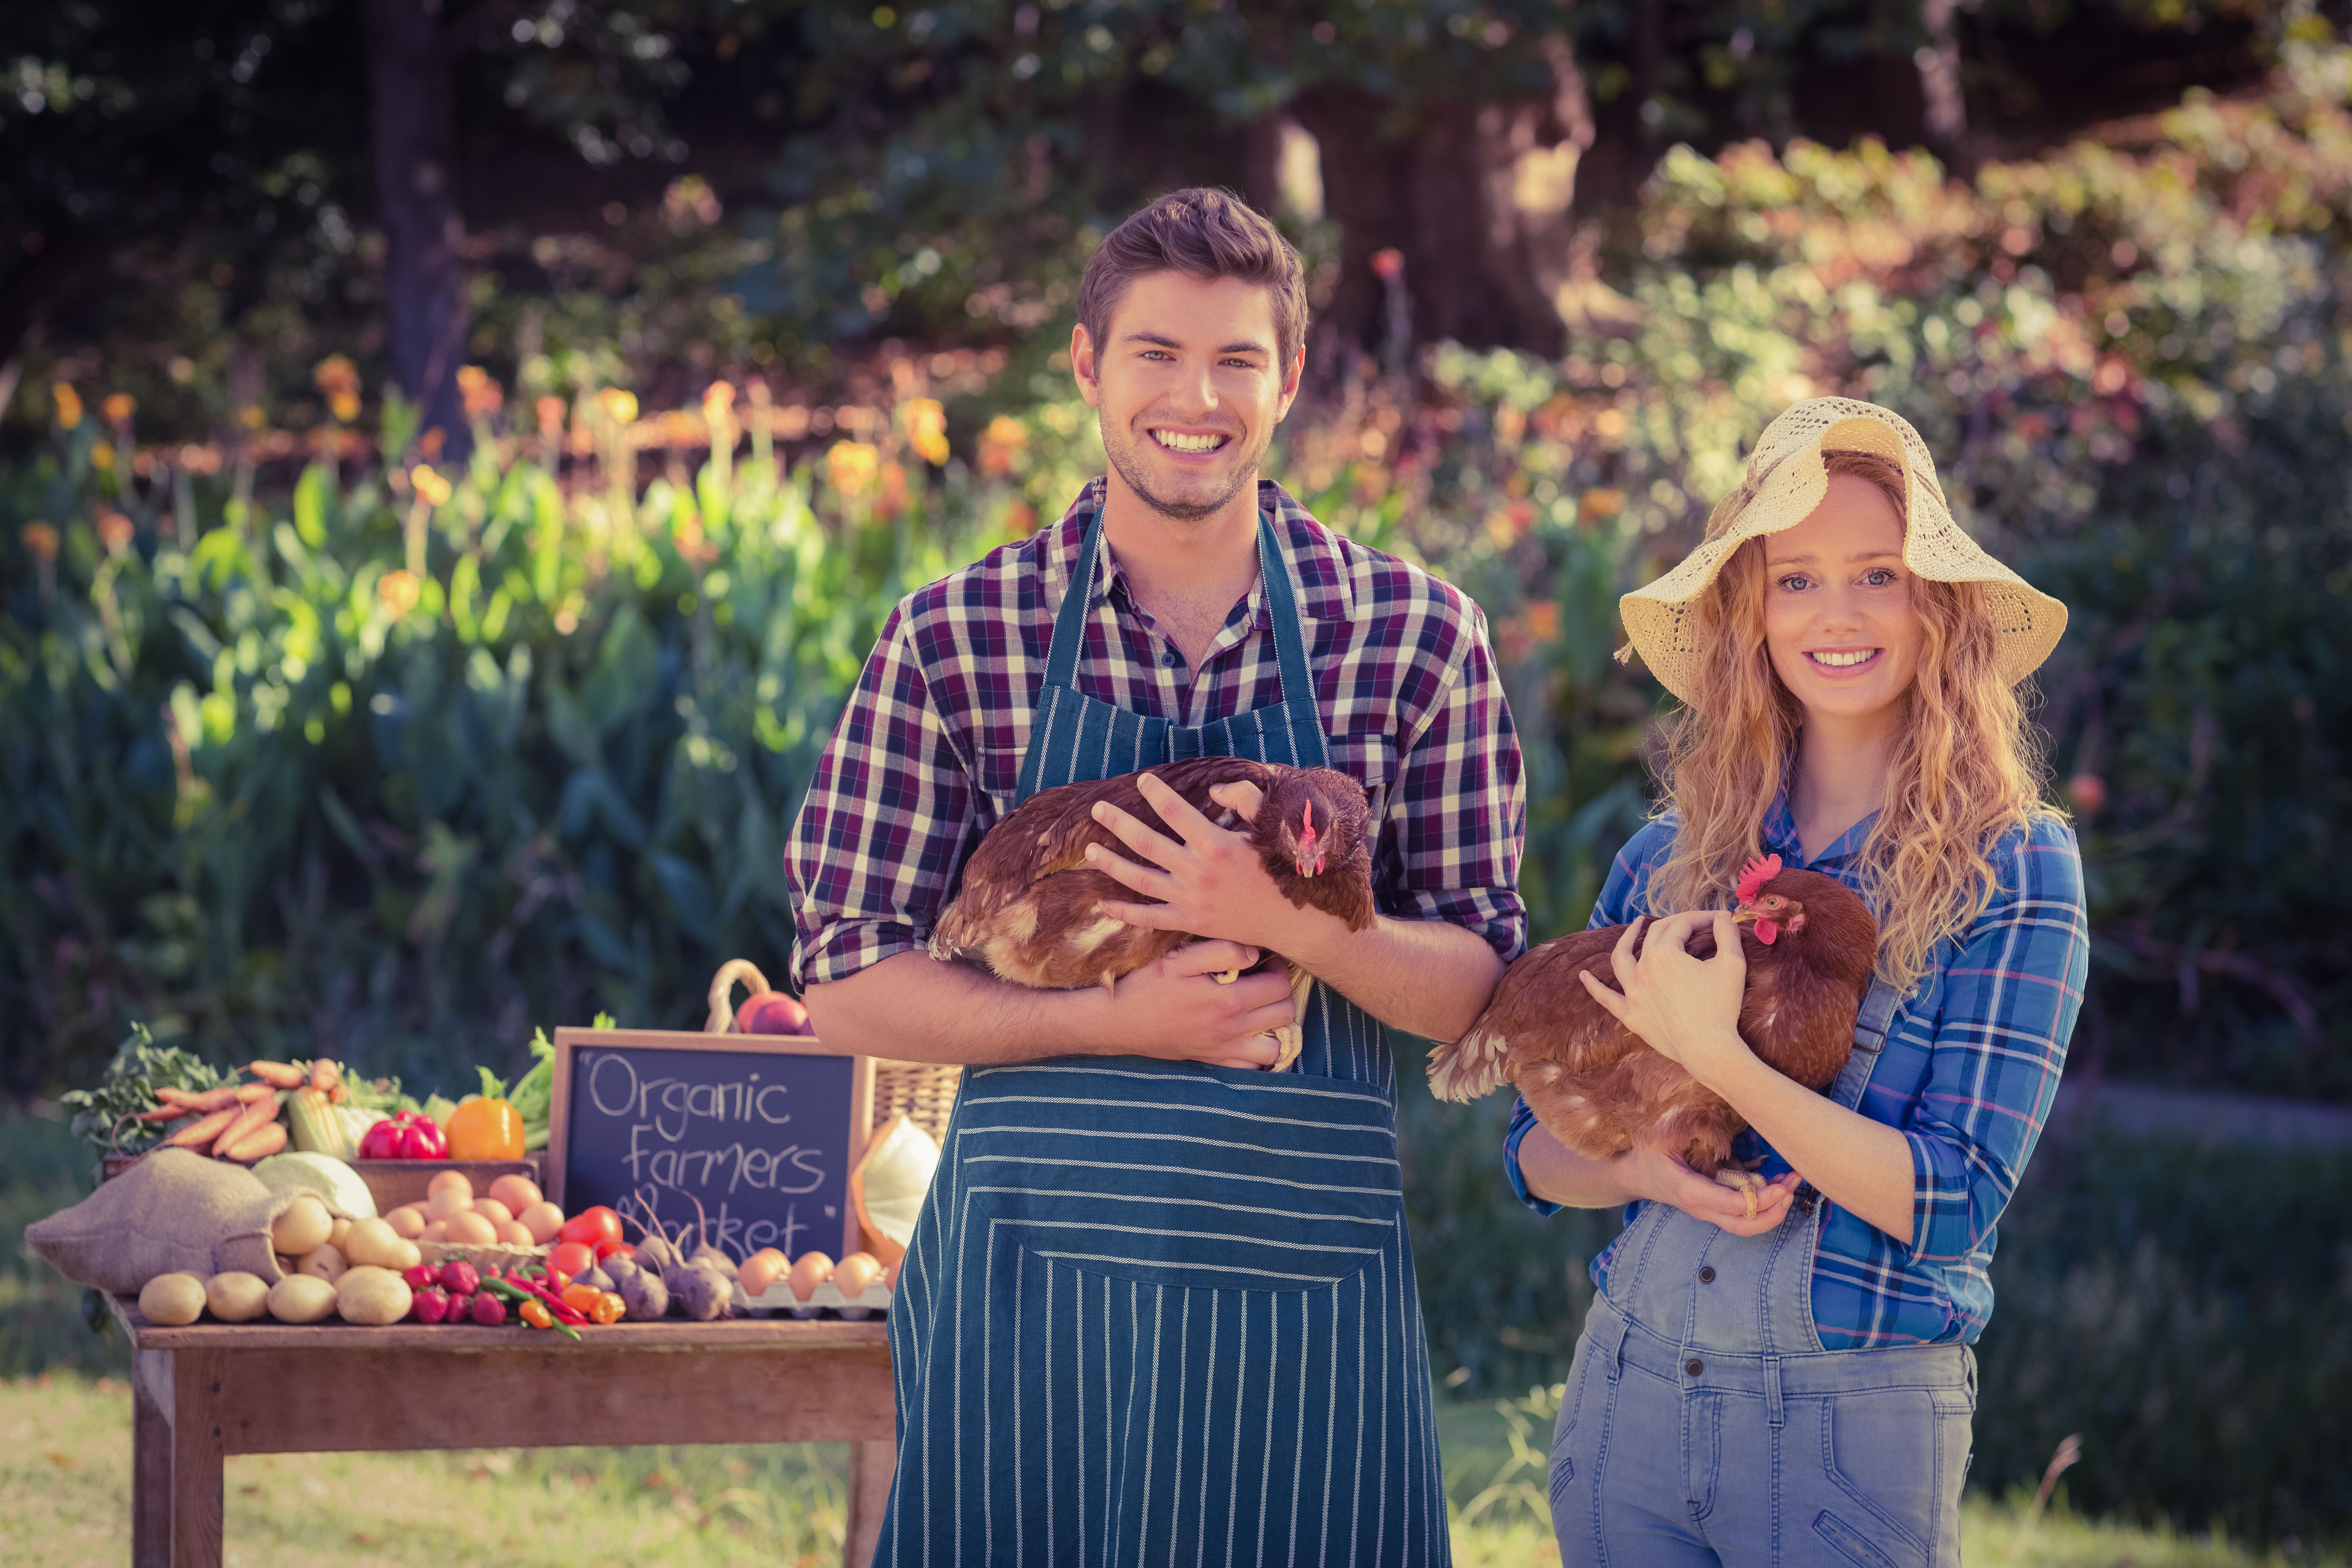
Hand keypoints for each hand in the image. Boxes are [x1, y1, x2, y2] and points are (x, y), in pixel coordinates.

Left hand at [1084, 772, 1315, 955]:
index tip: (1143, 780)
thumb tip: (1213, 791)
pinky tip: (1103, 901)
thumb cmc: (1279, 868)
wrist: (1290, 920)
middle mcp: (1198, 873)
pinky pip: (1150, 918)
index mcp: (1216, 845)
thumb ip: (1243, 799)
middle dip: (1118, 823)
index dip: (1156, 792)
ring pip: (1140, 880)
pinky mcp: (1190, 924)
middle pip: (1147, 843)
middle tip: (1097, 808)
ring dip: (1111, 864)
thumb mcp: (1267, 828)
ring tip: (1089, 850)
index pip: (1176, 812)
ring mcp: (1191, 901)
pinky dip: (1125, 911)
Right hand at [1097, 938, 1292, 1068]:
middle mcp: (1232, 1030)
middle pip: (1285, 1013)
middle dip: (1281, 993)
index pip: (1279, 985)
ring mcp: (1224, 1050)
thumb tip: (1255, 953)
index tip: (1264, 961)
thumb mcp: (1179, 958)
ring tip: (1261, 1008)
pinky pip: (1251, 1067)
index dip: (1278, 968)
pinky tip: (1248, 1034)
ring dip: (1276, 1026)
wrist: (1118, 1021)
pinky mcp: (1213, 1062)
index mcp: (1227, 1000)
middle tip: (1264, 979)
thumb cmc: (1147, 985)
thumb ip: (1221, 951)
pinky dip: (1258, 1053)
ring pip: (1276, 1046)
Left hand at [1577, 910, 1751, 1087]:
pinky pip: (1606, 998)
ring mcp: (1632, 992)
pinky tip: (1583, 976)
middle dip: (1676, 924)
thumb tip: (1723, 916)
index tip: (1719, 920)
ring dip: (1626, 939)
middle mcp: (1642, 969)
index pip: (1682, 925)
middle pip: (1655, 935)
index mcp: (1664, 953)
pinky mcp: (1630, 1015)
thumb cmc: (1721, 1006)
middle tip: (1692, 923)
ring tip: (1634, 927)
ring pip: (1621, 958)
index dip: (1701, 918)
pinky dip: (1593, 986)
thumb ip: (1727, 933)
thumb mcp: (1732, 964)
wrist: (1708, 1049)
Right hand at [1620, 1147, 1801, 1237]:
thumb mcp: (1663, 1137)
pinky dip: (1764, 1206)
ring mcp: (1708, 1212)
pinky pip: (1742, 1216)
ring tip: (1791, 1185)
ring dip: (1773, 1211)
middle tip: (1791, 1188)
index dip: (1760, 1199)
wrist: (1633, 1176)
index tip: (1781, 1185)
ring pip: (1746, 1225)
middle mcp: (1701, 1207)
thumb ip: (1690, 1130)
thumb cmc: (1647, 1153)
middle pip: (1744, 1226)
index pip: (1731, 1205)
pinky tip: (1778, 1185)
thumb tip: (1719, 1116)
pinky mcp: (1713, 1209)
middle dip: (1773, 1212)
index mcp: (1689, 1190)